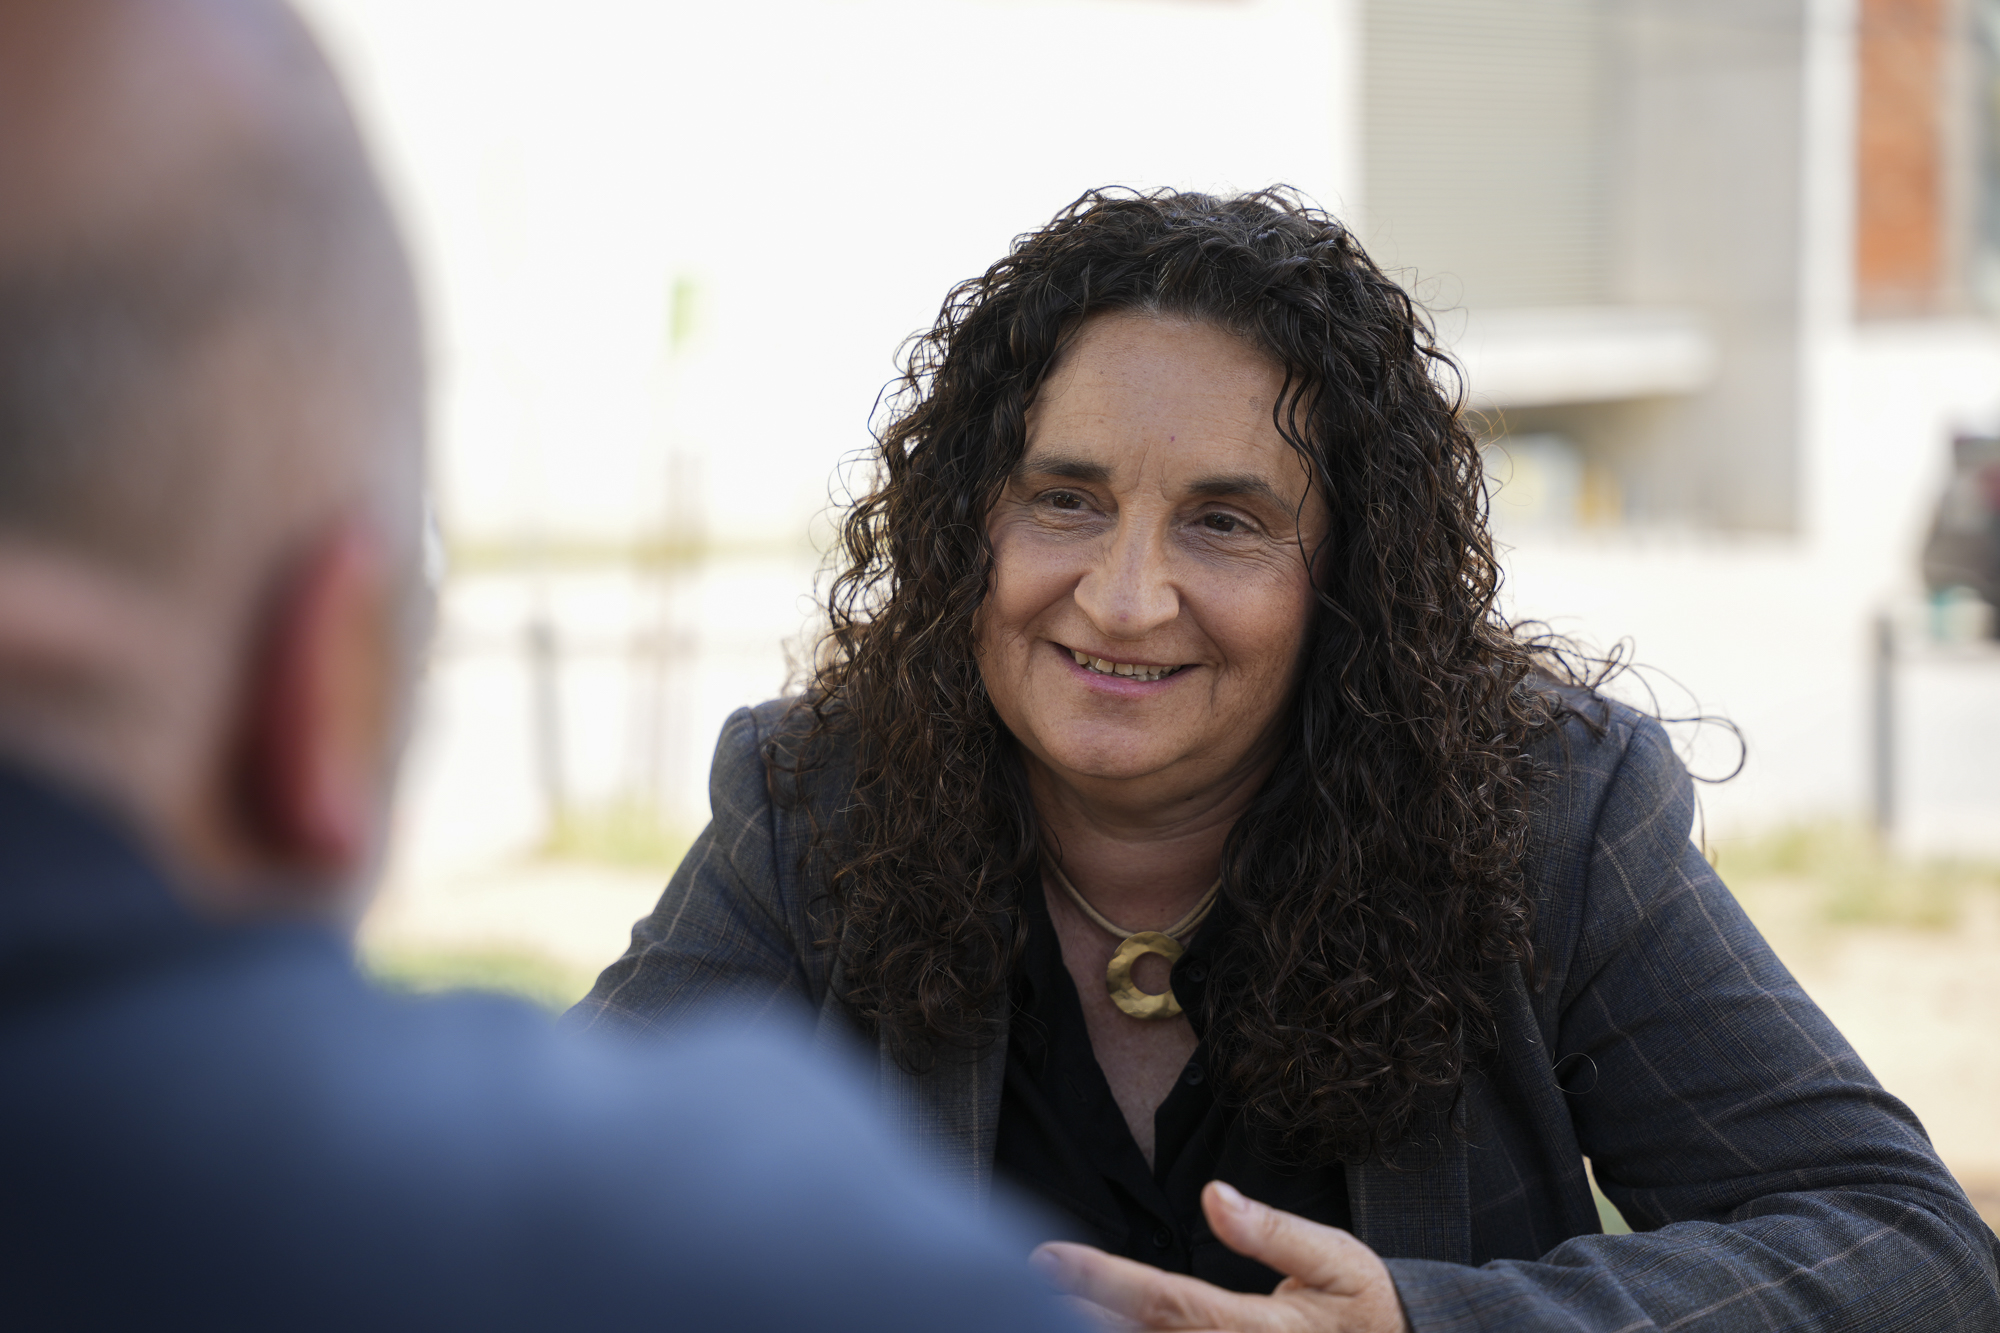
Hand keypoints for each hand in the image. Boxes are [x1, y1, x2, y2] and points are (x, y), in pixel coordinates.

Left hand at [1031, 1180, 1407, 1332]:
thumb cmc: (1367, 1309)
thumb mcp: (1336, 1260)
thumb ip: (1273, 1232)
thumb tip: (1213, 1194)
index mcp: (1258, 1331)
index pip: (1164, 1302)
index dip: (1101, 1280)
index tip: (1047, 1259)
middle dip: (1075, 1316)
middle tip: (1010, 1286)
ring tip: (1032, 1310)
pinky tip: (1086, 1327)